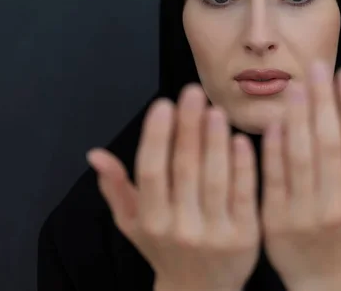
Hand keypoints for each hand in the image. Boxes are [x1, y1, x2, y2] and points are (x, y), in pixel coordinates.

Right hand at [86, 84, 259, 290]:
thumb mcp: (134, 224)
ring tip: (215, 109)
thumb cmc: (165, 248)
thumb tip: (94, 154)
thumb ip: (117, 188)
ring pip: (215, 178)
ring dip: (215, 141)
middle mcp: (180, 226)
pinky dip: (243, 165)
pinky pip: (243, 194)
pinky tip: (242, 139)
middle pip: (183, 169)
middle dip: (188, 127)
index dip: (156, 136)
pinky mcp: (246, 236)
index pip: (150, 171)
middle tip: (193, 92)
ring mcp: (214, 232)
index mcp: (151, 220)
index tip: (163, 104)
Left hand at [260, 62, 340, 290]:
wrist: (324, 279)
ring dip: (298, 118)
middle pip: (330, 143)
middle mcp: (339, 203)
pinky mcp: (275, 219)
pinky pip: (274, 177)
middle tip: (317, 66)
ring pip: (301, 156)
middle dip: (324, 101)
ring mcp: (306, 213)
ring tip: (297, 85)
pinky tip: (274, 122)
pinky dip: (273, 148)